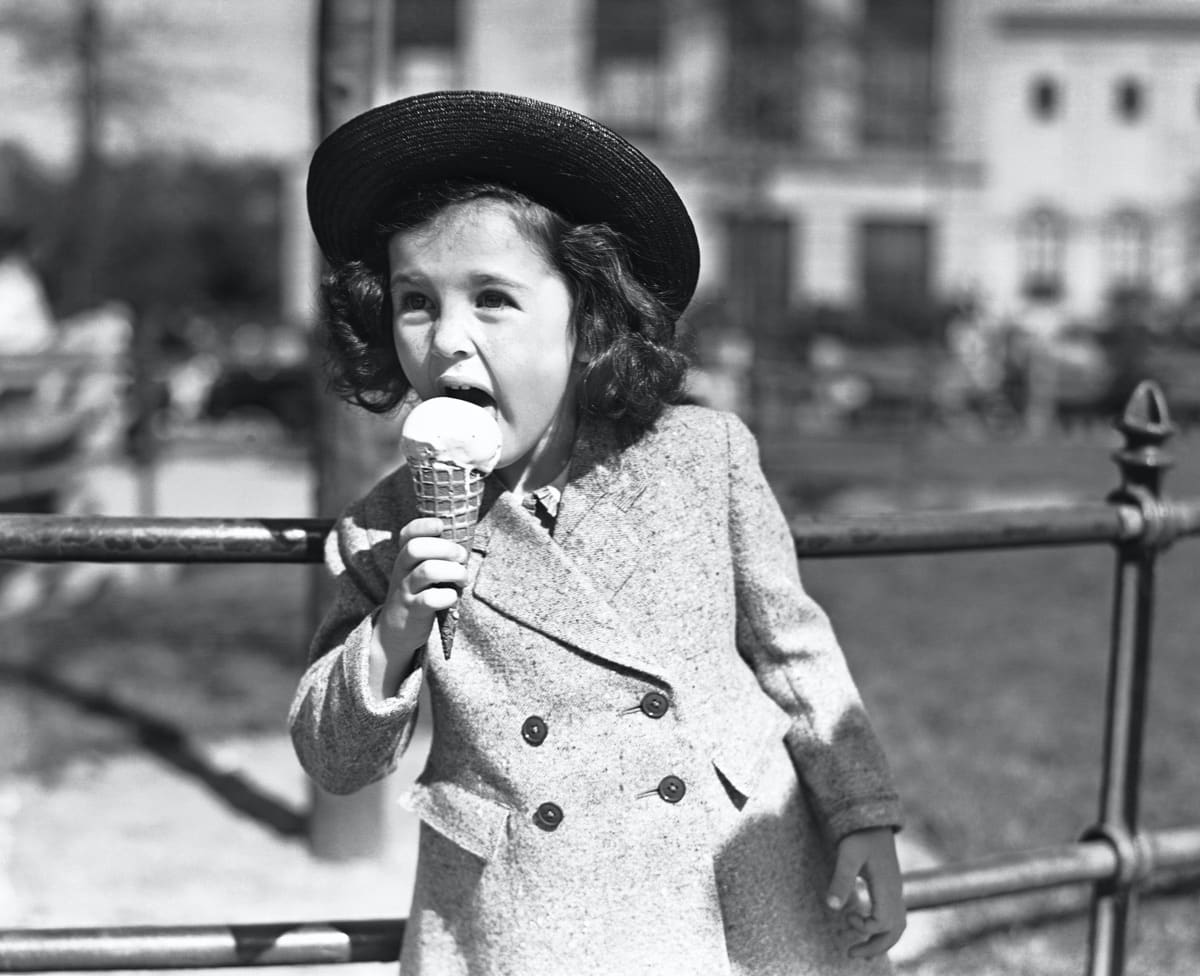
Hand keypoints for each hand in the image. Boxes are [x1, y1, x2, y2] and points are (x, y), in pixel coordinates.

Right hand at [370, 517, 466, 694]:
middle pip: (416, 548)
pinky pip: (430, 600)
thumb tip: (465, 541)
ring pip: (427, 571)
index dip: (425, 525)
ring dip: (453, 571)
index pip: (408, 533)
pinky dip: (448, 596)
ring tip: (462, 579)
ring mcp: (406, 590)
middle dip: (446, 548)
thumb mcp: (420, 571)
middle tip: (461, 557)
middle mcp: (402, 570)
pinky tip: (452, 598)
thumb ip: (437, 556)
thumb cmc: (418, 593)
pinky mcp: (413, 611)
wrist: (395, 630)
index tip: (441, 526)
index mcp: (406, 556)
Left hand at [825, 826, 905, 959]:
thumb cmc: (858, 835)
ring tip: (861, 952)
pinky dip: (885, 930)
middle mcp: (896, 892)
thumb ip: (840, 879)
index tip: (847, 915)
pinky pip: (895, 917)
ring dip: (881, 941)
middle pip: (895, 931)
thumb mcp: (846, 855)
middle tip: (851, 954)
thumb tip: (831, 907)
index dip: (865, 926)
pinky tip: (869, 930)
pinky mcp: (891, 888)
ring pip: (898, 926)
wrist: (872, 820)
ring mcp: (896, 891)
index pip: (884, 922)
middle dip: (875, 946)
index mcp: (887, 886)